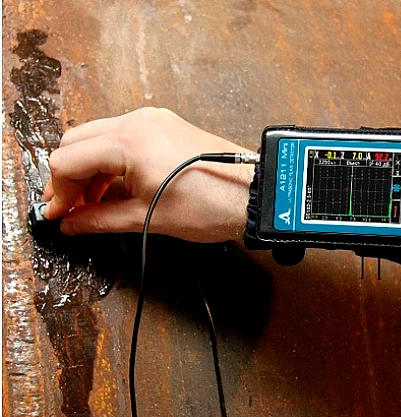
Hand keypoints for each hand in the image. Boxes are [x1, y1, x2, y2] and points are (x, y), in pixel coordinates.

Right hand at [43, 107, 254, 242]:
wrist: (253, 196)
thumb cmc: (211, 205)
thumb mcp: (148, 218)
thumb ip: (99, 219)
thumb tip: (71, 223)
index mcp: (129, 142)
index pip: (67, 160)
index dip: (58, 191)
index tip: (59, 214)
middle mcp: (138, 121)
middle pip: (77, 142)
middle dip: (69, 176)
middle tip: (72, 208)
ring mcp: (154, 119)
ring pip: (99, 137)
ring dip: (89, 168)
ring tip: (92, 202)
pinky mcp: (166, 125)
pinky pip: (124, 136)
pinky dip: (111, 159)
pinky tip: (115, 186)